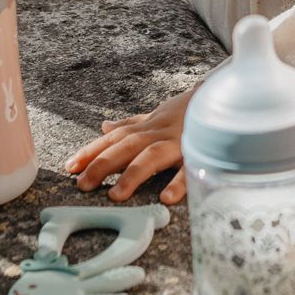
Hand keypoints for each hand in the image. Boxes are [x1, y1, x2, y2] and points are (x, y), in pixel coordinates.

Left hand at [66, 88, 195, 203]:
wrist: (224, 96)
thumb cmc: (188, 112)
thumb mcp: (157, 115)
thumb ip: (132, 123)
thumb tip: (104, 126)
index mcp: (148, 127)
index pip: (114, 137)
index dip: (91, 150)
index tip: (69, 166)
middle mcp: (159, 132)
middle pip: (126, 146)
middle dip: (102, 164)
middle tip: (82, 184)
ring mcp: (180, 141)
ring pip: (152, 156)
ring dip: (133, 174)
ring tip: (116, 196)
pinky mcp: (201, 151)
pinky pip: (190, 167)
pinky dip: (179, 182)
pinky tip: (167, 198)